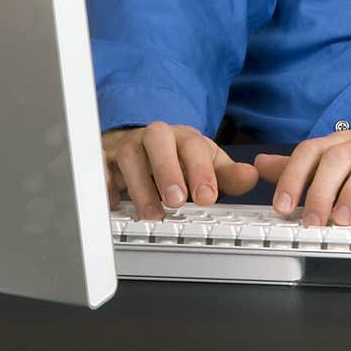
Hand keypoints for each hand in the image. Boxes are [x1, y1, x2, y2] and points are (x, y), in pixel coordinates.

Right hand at [103, 121, 258, 219]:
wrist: (142, 145)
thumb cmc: (178, 158)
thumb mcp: (206, 164)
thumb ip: (228, 174)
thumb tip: (251, 176)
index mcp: (183, 137)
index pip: (193, 146)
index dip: (201, 171)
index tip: (207, 197)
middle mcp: (155, 137)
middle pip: (158, 141)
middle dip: (167, 169)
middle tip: (177, 200)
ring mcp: (127, 145)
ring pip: (128, 155)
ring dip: (139, 185)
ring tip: (151, 214)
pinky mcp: (104, 157)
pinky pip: (99, 164)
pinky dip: (104, 183)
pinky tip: (113, 204)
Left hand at [253, 122, 350, 226]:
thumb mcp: (341, 158)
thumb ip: (302, 165)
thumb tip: (261, 165)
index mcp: (341, 144)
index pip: (311, 151)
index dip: (294, 177)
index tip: (283, 207)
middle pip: (337, 157)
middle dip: (321, 190)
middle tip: (313, 223)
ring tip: (344, 219)